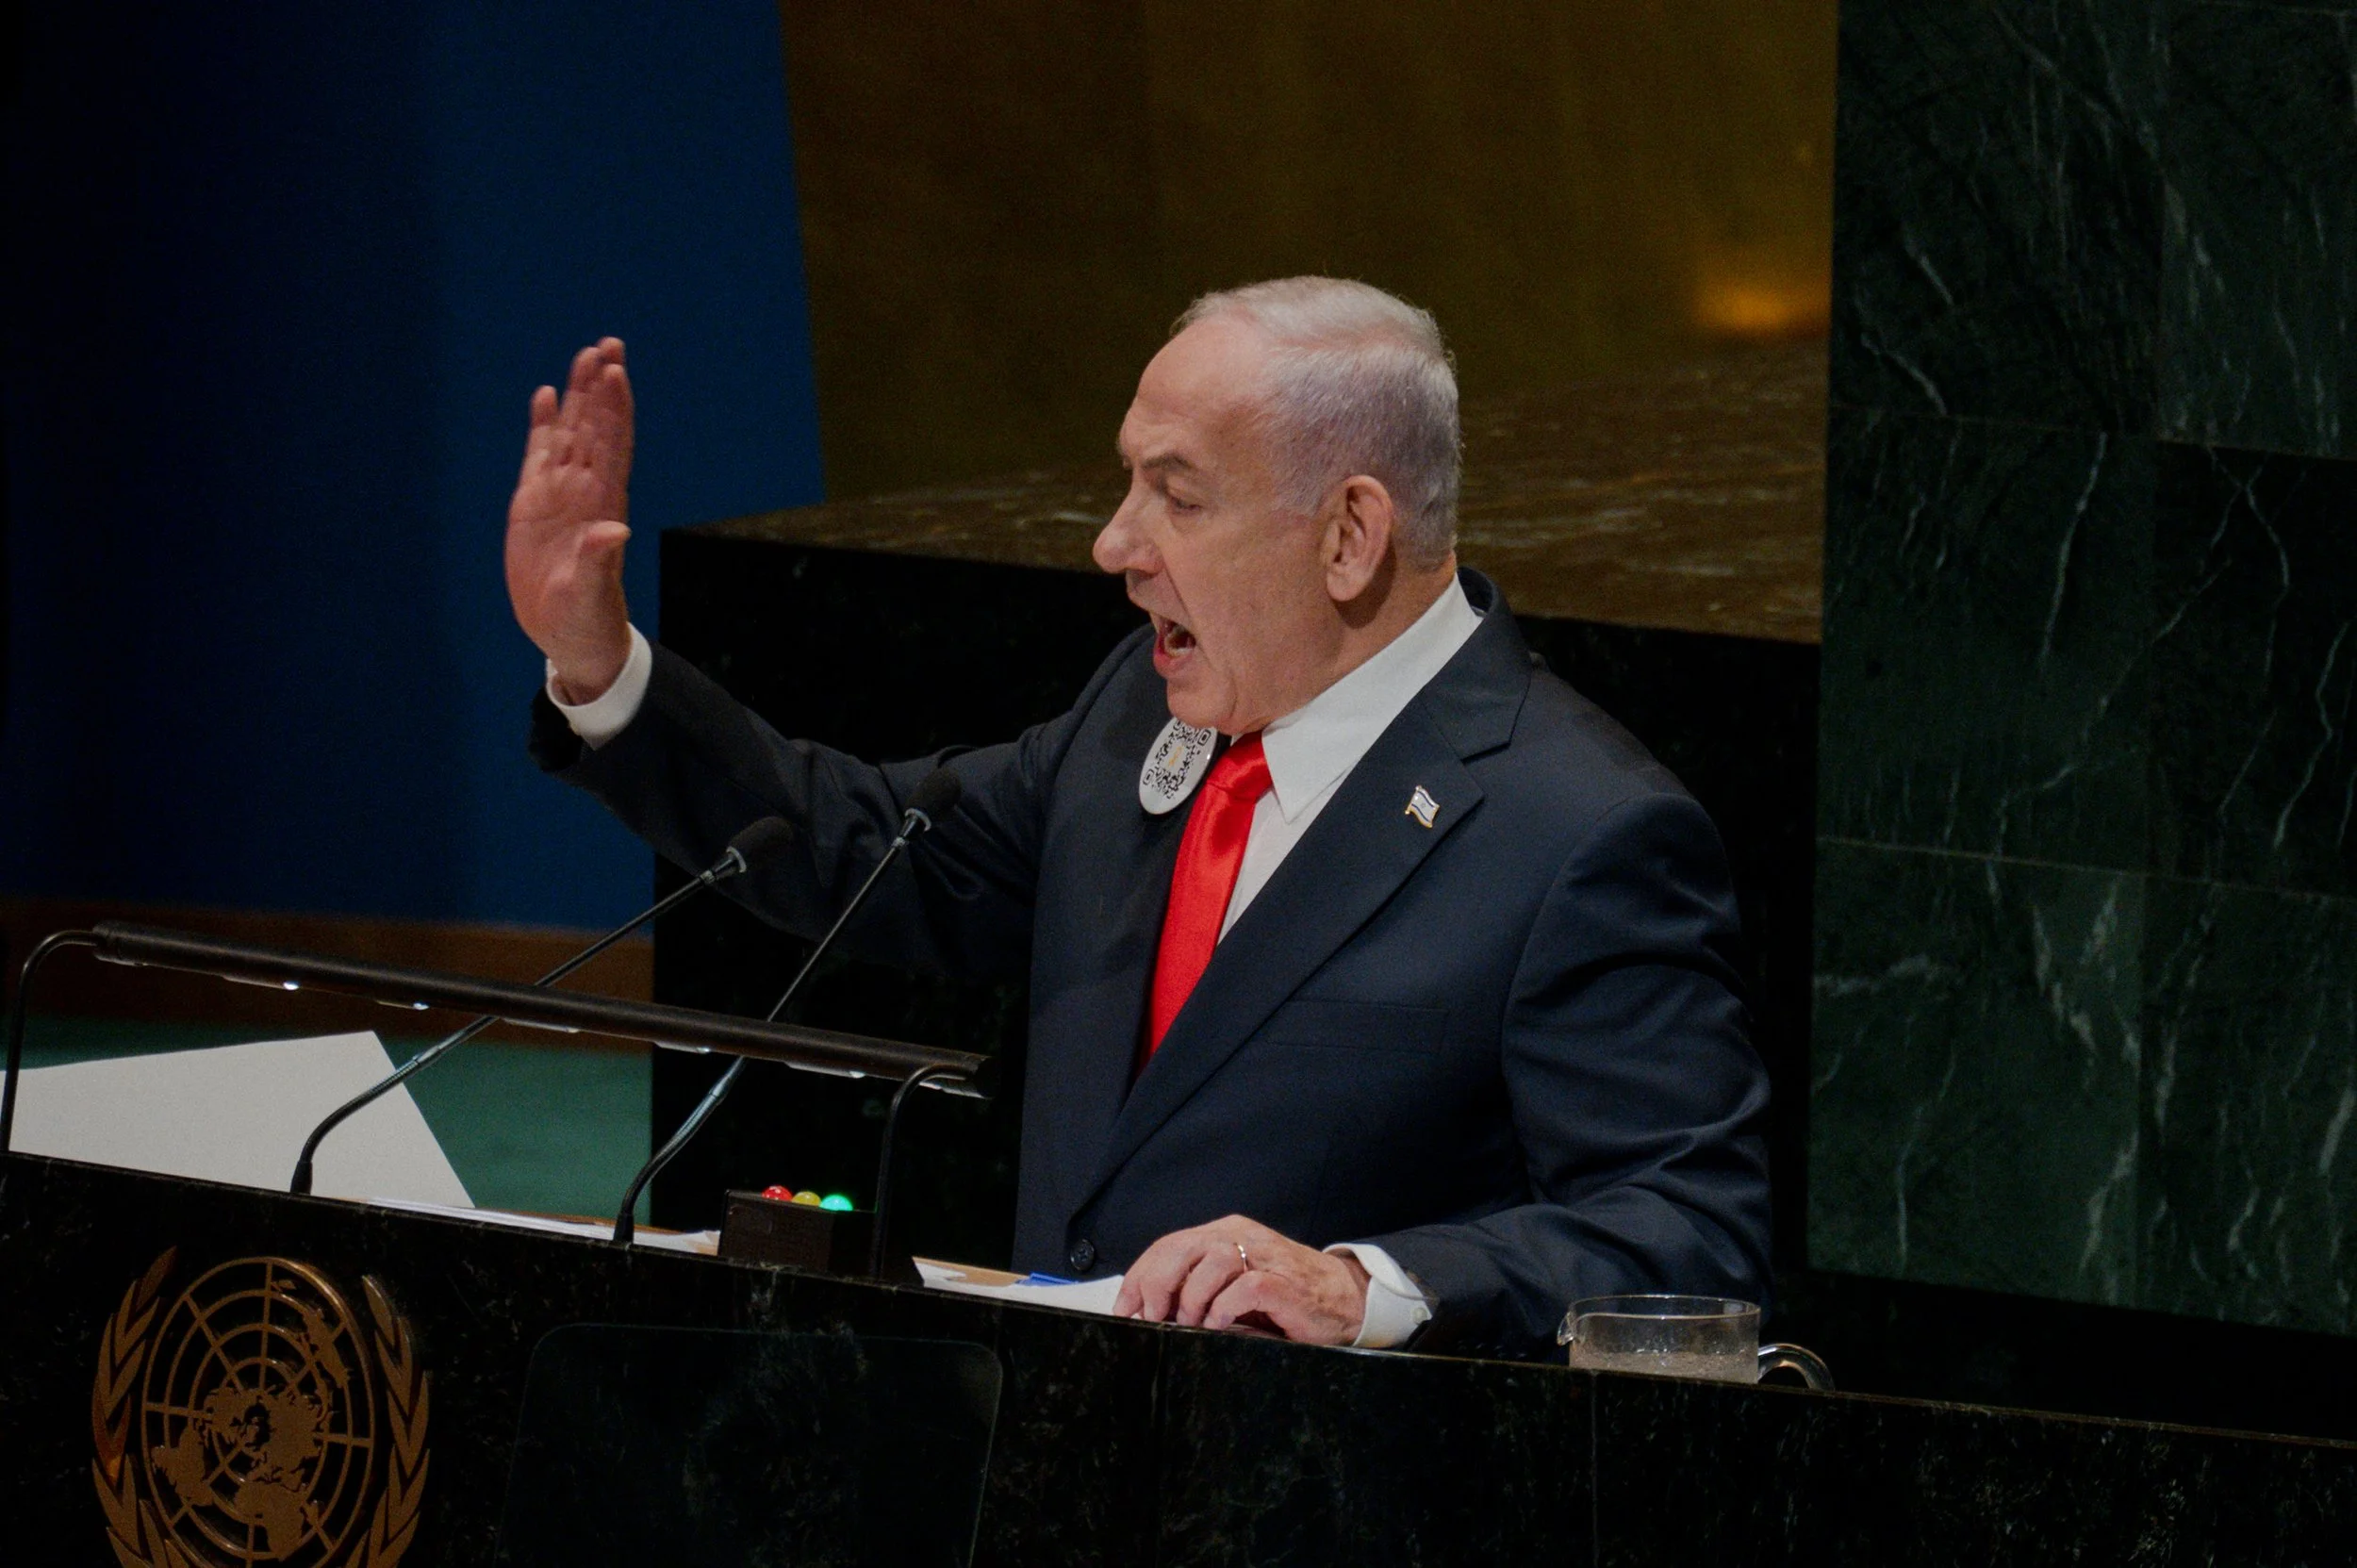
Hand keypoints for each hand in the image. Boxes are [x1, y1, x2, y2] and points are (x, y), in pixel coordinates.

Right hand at [506, 338, 635, 700]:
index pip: (611, 447)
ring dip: (577, 396)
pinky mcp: (533, 506)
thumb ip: (600, 564)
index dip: (614, 409)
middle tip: (607, 344)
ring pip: (570, 434)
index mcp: (602, 508)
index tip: (616, 371)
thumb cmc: (587, 623)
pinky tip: (545, 396)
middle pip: (594, 429)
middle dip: (600, 388)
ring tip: (585, 355)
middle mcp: (584, 494)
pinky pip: (539, 456)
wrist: (571, 639)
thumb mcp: (590, 597)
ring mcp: (560, 497)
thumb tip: (615, 531)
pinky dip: (543, 426)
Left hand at [1112, 1215, 1368, 1345]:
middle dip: (1158, 1285)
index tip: (1125, 1310)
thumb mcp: (1234, 1287)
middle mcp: (1242, 1237)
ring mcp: (1265, 1256)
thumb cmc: (1284, 1298)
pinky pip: (1246, 1287)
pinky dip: (1224, 1308)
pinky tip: (1220, 1325)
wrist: (1345, 1300)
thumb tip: (1150, 1314)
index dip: (1140, 1277)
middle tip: (1153, 1319)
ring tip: (1191, 1325)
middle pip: (1183, 1248)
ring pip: (1212, 1262)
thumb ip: (1199, 1288)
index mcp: (1224, 1234)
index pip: (1169, 1245)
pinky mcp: (1284, 1282)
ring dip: (1193, 1298)